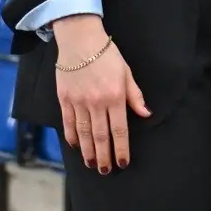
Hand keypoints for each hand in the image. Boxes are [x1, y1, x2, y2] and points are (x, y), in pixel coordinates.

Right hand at [55, 16, 150, 172]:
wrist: (80, 39)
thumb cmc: (106, 54)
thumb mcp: (126, 72)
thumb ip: (135, 96)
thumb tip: (145, 114)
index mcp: (114, 96)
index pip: (119, 130)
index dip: (121, 148)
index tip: (123, 162)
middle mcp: (96, 102)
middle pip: (101, 136)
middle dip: (104, 156)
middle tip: (106, 171)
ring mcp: (78, 102)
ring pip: (84, 133)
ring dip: (88, 151)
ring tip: (91, 164)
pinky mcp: (64, 99)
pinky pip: (68, 123)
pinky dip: (72, 137)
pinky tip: (75, 147)